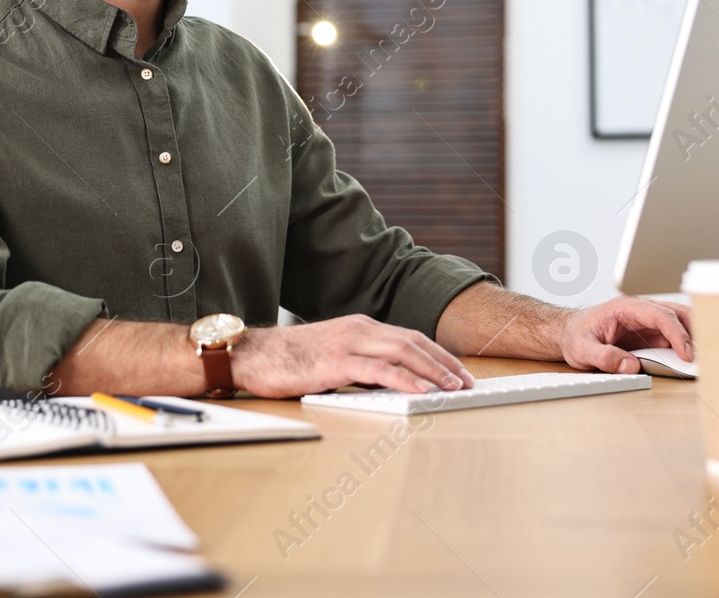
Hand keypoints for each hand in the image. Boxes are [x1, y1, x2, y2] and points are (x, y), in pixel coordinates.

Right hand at [231, 314, 475, 397]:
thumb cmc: (288, 359)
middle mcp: (359, 329)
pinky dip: (404, 379)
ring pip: (402, 353)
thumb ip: (361, 364)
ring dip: (433, 371)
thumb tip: (390, 383)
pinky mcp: (336, 361)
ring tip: (453, 387)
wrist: (251, 354)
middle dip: (444, 362)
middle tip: (466, 381)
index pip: (409, 337)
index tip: (457, 371)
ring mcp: (348, 343)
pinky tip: (421, 390)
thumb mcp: (332, 356)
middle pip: (413, 342)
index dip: (437, 354)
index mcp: (360, 326)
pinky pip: (378, 370)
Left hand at [559, 297, 693, 374]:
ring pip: (680, 321)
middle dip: (694, 330)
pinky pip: (674, 336)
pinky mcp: (651, 333)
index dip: (676, 332)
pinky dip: (687, 344)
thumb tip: (631, 365)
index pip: (659, 314)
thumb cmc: (576, 336)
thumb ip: (604, 357)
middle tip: (704, 354)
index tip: (686, 352)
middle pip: (676, 313)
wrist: (570, 333)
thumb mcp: (583, 349)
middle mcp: (641, 310)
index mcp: (626, 307)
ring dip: (694, 336)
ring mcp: (648, 321)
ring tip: (706, 356)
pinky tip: (694, 358)